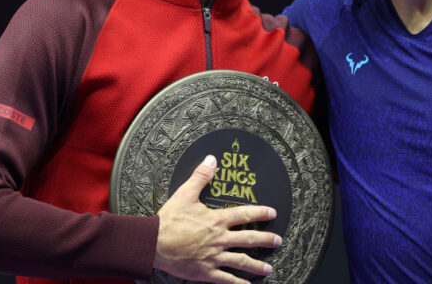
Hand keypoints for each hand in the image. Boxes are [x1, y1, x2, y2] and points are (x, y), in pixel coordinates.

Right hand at [154, 155, 280, 283]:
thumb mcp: (185, 194)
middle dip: (266, 240)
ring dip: (257, 265)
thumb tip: (211, 159)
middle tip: (278, 240)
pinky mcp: (205, 272)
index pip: (245, 215)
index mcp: (217, 220)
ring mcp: (214, 256)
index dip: (261, 213)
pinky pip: (225, 279)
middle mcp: (219, 239)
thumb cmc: (169, 220)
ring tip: (269, 269)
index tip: (272, 213)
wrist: (153, 243)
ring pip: (241, 261)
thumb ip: (201, 176)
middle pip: (249, 239)